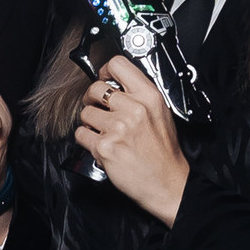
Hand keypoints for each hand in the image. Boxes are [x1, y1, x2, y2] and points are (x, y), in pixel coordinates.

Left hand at [76, 56, 189, 225]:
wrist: (168, 184)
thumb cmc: (164, 153)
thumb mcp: (160, 114)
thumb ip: (139, 96)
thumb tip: (115, 84)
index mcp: (149, 97)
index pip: (117, 65)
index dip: (104, 71)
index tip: (104, 79)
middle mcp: (134, 109)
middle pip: (95, 88)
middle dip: (92, 99)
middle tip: (98, 109)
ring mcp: (117, 128)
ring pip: (85, 112)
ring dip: (90, 123)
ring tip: (104, 133)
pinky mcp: (104, 147)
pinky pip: (81, 134)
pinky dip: (86, 140)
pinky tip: (100, 145)